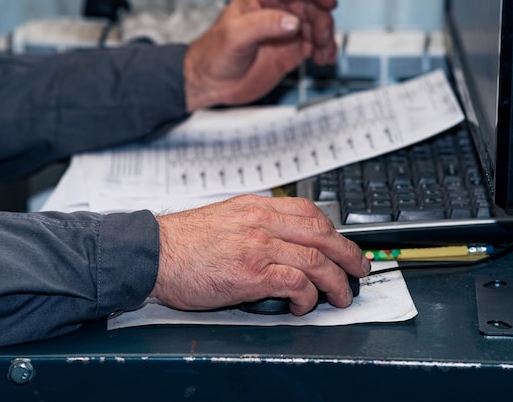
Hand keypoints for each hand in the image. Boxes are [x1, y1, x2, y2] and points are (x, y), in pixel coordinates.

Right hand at [151, 195, 369, 315]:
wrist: (153, 253)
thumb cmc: (183, 241)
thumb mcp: (225, 218)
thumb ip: (254, 224)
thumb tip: (280, 241)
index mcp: (256, 207)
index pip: (308, 212)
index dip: (333, 230)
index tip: (341, 243)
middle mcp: (262, 221)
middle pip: (322, 233)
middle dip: (348, 253)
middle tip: (359, 268)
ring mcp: (259, 246)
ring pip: (316, 259)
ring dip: (336, 281)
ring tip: (341, 295)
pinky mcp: (252, 273)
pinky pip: (296, 283)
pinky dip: (308, 296)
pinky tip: (304, 305)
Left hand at [184, 0, 337, 110]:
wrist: (210, 83)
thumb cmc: (213, 55)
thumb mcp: (234, 35)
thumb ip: (264, 24)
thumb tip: (292, 21)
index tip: (329, 3)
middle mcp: (276, 11)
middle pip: (311, 6)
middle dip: (322, 21)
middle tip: (320, 40)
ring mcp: (284, 31)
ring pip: (317, 26)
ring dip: (326, 38)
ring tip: (323, 54)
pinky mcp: (290, 50)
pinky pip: (314, 45)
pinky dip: (324, 50)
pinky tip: (323, 59)